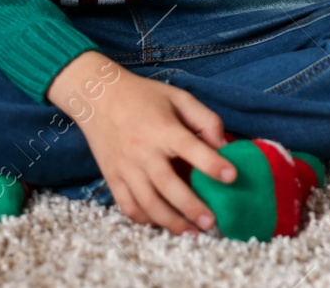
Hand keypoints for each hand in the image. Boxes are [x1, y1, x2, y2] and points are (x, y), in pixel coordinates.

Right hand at [47, 51, 236, 233]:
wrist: (97, 97)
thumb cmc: (144, 96)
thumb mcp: (179, 97)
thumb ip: (205, 119)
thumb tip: (224, 146)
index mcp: (163, 129)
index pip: (190, 148)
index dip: (212, 163)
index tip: (232, 176)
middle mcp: (143, 151)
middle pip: (168, 185)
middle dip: (191, 206)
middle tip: (211, 222)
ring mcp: (125, 168)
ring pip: (147, 203)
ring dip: (169, 221)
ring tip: (191, 232)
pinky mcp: (112, 178)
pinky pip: (128, 206)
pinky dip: (145, 219)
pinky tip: (162, 223)